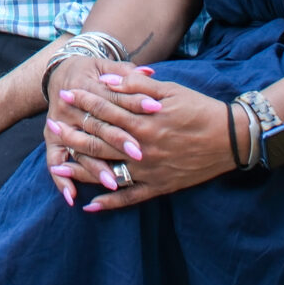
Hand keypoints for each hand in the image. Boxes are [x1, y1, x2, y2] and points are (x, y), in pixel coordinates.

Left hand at [46, 67, 237, 210]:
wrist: (231, 139)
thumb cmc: (200, 109)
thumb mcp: (170, 90)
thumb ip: (137, 84)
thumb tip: (109, 80)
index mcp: (144, 121)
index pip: (106, 110)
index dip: (84, 102)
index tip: (65, 96)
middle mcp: (142, 148)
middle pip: (100, 141)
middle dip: (74, 133)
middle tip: (52, 128)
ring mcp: (150, 170)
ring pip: (108, 170)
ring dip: (82, 168)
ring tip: (58, 165)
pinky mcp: (160, 186)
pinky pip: (130, 197)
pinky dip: (110, 201)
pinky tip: (90, 204)